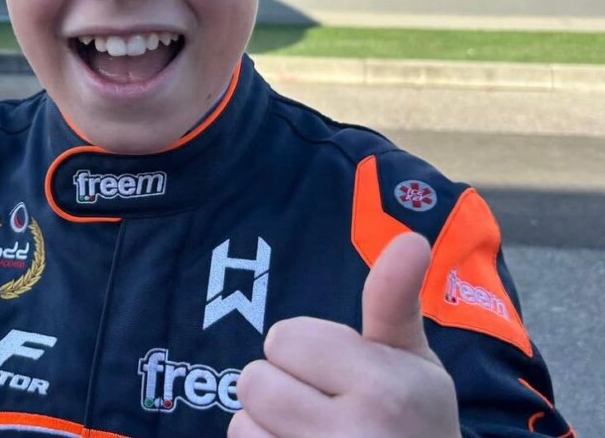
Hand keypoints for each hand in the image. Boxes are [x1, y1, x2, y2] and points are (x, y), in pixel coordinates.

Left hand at [229, 233, 459, 437]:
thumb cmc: (413, 425)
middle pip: (254, 382)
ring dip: (268, 430)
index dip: (304, 353)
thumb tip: (411, 238)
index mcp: (385, 389)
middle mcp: (358, 437)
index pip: (282, 339)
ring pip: (242, 425)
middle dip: (281, 390)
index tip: (340, 376)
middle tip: (324, 411)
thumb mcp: (414, 364)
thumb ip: (395, 299)